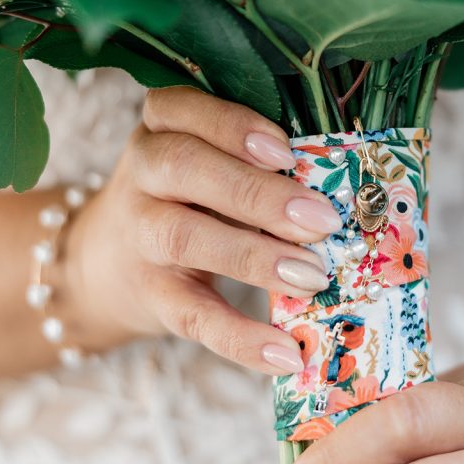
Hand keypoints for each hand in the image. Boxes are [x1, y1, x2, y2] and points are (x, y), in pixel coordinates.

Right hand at [62, 86, 341, 374]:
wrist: (114, 261)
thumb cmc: (194, 195)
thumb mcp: (213, 158)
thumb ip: (263, 160)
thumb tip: (349, 184)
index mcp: (163, 126)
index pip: (182, 109)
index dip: (232, 127)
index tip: (286, 151)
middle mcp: (142, 172)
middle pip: (185, 168)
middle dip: (257, 194)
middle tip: (322, 221)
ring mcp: (139, 235)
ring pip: (185, 237)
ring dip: (253, 257)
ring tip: (313, 277)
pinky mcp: (149, 295)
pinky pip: (192, 317)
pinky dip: (240, 339)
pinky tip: (286, 354)